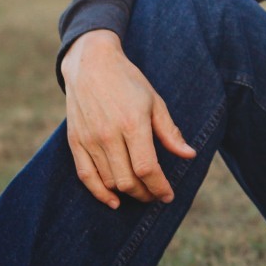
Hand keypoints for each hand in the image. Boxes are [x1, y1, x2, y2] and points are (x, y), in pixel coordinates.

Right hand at [61, 30, 196, 208]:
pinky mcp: (75, 142)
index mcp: (133, 124)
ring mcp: (89, 140)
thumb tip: (189, 155)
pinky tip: (113, 201)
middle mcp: (109, 135)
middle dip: (145, 194)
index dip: (159, 187)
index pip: (147, 168)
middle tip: (156, 194)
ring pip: (109, 181)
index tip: (168, 195)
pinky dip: (99, 193)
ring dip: (127, 193)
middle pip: (128, 180)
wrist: (91, 64)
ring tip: (141, 192)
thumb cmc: (128, 81)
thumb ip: (170, 132)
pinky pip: (86, 176)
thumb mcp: (155, 102)